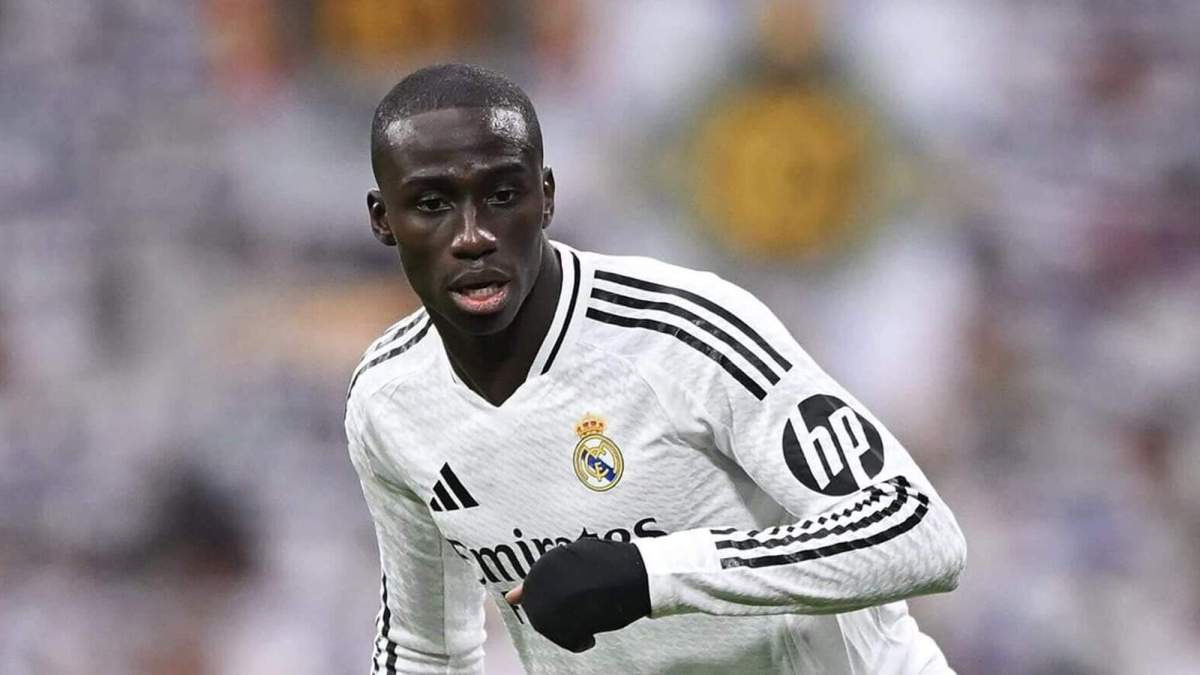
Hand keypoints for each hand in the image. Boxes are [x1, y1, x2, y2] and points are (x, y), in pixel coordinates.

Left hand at [505, 538, 649, 651]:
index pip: (536, 592)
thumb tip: (512, 597)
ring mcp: (555, 599)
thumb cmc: (612, 565)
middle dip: (557, 615)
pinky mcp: (568, 618)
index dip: (553, 601)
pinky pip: (563, 639)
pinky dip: (577, 642)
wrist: (639, 573)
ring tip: (588, 620)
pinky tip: (590, 635)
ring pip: (548, 626)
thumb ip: (545, 577)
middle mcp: (544, 579)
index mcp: (546, 562)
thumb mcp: (574, 560)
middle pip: (539, 611)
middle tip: (580, 612)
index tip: (568, 604)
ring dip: (566, 628)